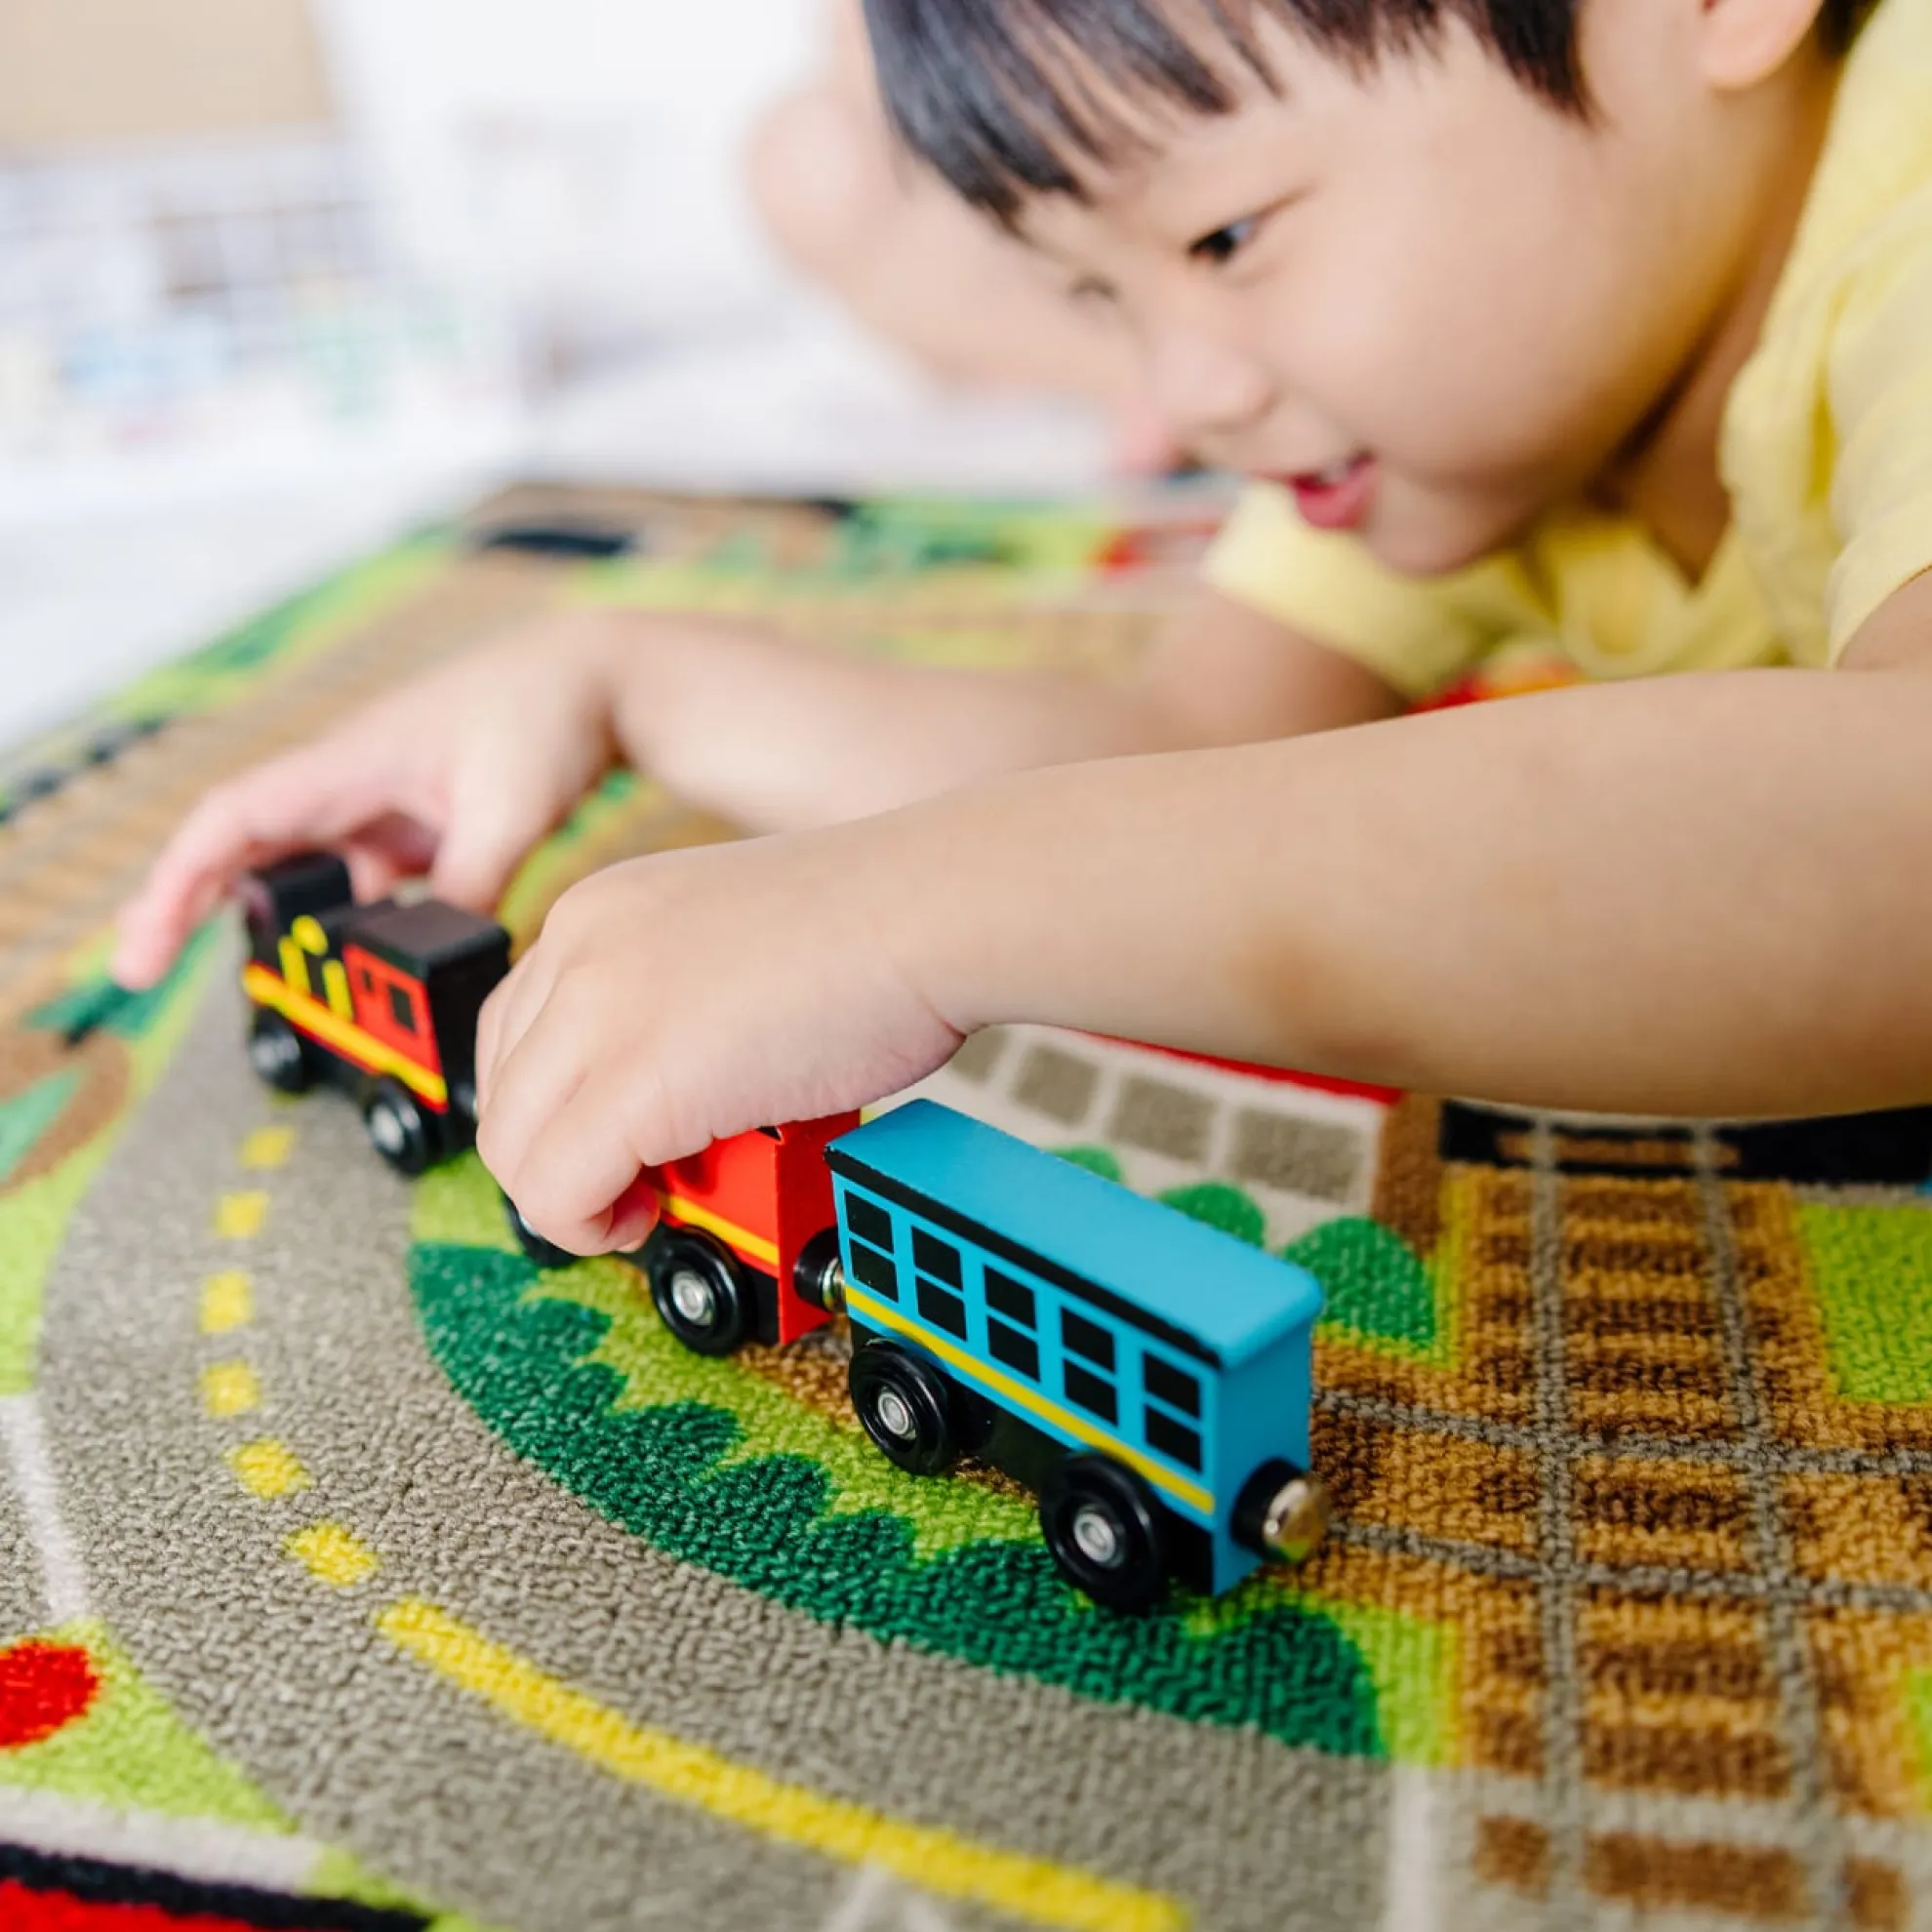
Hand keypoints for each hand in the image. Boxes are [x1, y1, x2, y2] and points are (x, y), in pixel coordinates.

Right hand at [111, 615, 622, 987]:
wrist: (592, 679)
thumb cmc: (542, 716)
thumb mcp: (511, 811)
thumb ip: (468, 888)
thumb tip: (434, 963)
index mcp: (349, 763)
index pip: (236, 817)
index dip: (180, 875)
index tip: (144, 934)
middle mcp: (346, 785)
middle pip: (243, 846)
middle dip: (183, 902)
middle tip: (135, 970)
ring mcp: (375, 811)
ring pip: (294, 873)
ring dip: (254, 920)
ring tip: (207, 976)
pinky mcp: (408, 834)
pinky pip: (351, 887)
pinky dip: (326, 927)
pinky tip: (319, 971)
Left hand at [474, 822, 961, 1256]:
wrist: (933, 911)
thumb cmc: (877, 931)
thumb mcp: (731, 951)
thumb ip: (674, 1006)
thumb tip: (669, 1095)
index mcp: (601, 910)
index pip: (516, 1034)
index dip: (555, 1109)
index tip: (615, 1144)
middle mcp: (579, 945)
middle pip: (503, 1094)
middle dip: (553, 1160)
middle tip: (629, 1187)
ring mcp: (600, 1008)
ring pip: (513, 1150)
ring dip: (567, 1199)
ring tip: (643, 1205)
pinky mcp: (636, 1079)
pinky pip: (555, 1191)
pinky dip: (587, 1227)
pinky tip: (646, 1217)